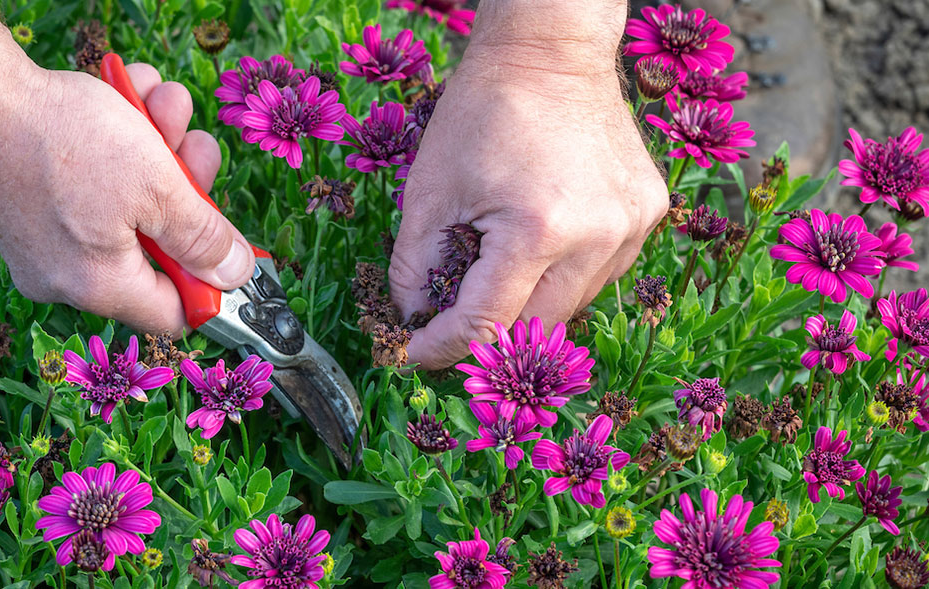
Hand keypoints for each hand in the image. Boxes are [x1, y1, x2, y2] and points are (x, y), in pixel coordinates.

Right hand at [0, 61, 254, 332]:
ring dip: (158, 150)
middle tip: (194, 145)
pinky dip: (117, 140)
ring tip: (158, 102)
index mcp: (100, 286)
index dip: (213, 280)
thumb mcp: (157, 187)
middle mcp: (67, 276)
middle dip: (185, 187)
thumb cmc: (62, 141)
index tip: (234, 243)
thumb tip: (237, 276)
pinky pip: (91, 185)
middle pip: (155, 247)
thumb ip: (203, 238)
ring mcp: (44, 239)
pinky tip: (125, 93)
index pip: (175, 313)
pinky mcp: (30, 202)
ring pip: (127, 204)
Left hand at [389, 9, 667, 369]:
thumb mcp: (427, 191)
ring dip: (527, 305)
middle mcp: (597, 236)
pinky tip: (539, 246)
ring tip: (494, 273)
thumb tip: (414, 320)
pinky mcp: (649, 214)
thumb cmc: (481, 113)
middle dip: (486, 333)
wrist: (549, 53)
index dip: (444, 348)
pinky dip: (563, 276)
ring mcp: (632, 227)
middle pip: (534, 326)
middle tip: (447, 325)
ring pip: (572, 305)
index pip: (486, 323)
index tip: (413, 356)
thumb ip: (413, 268)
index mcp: (538, 229)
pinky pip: (601, 273)